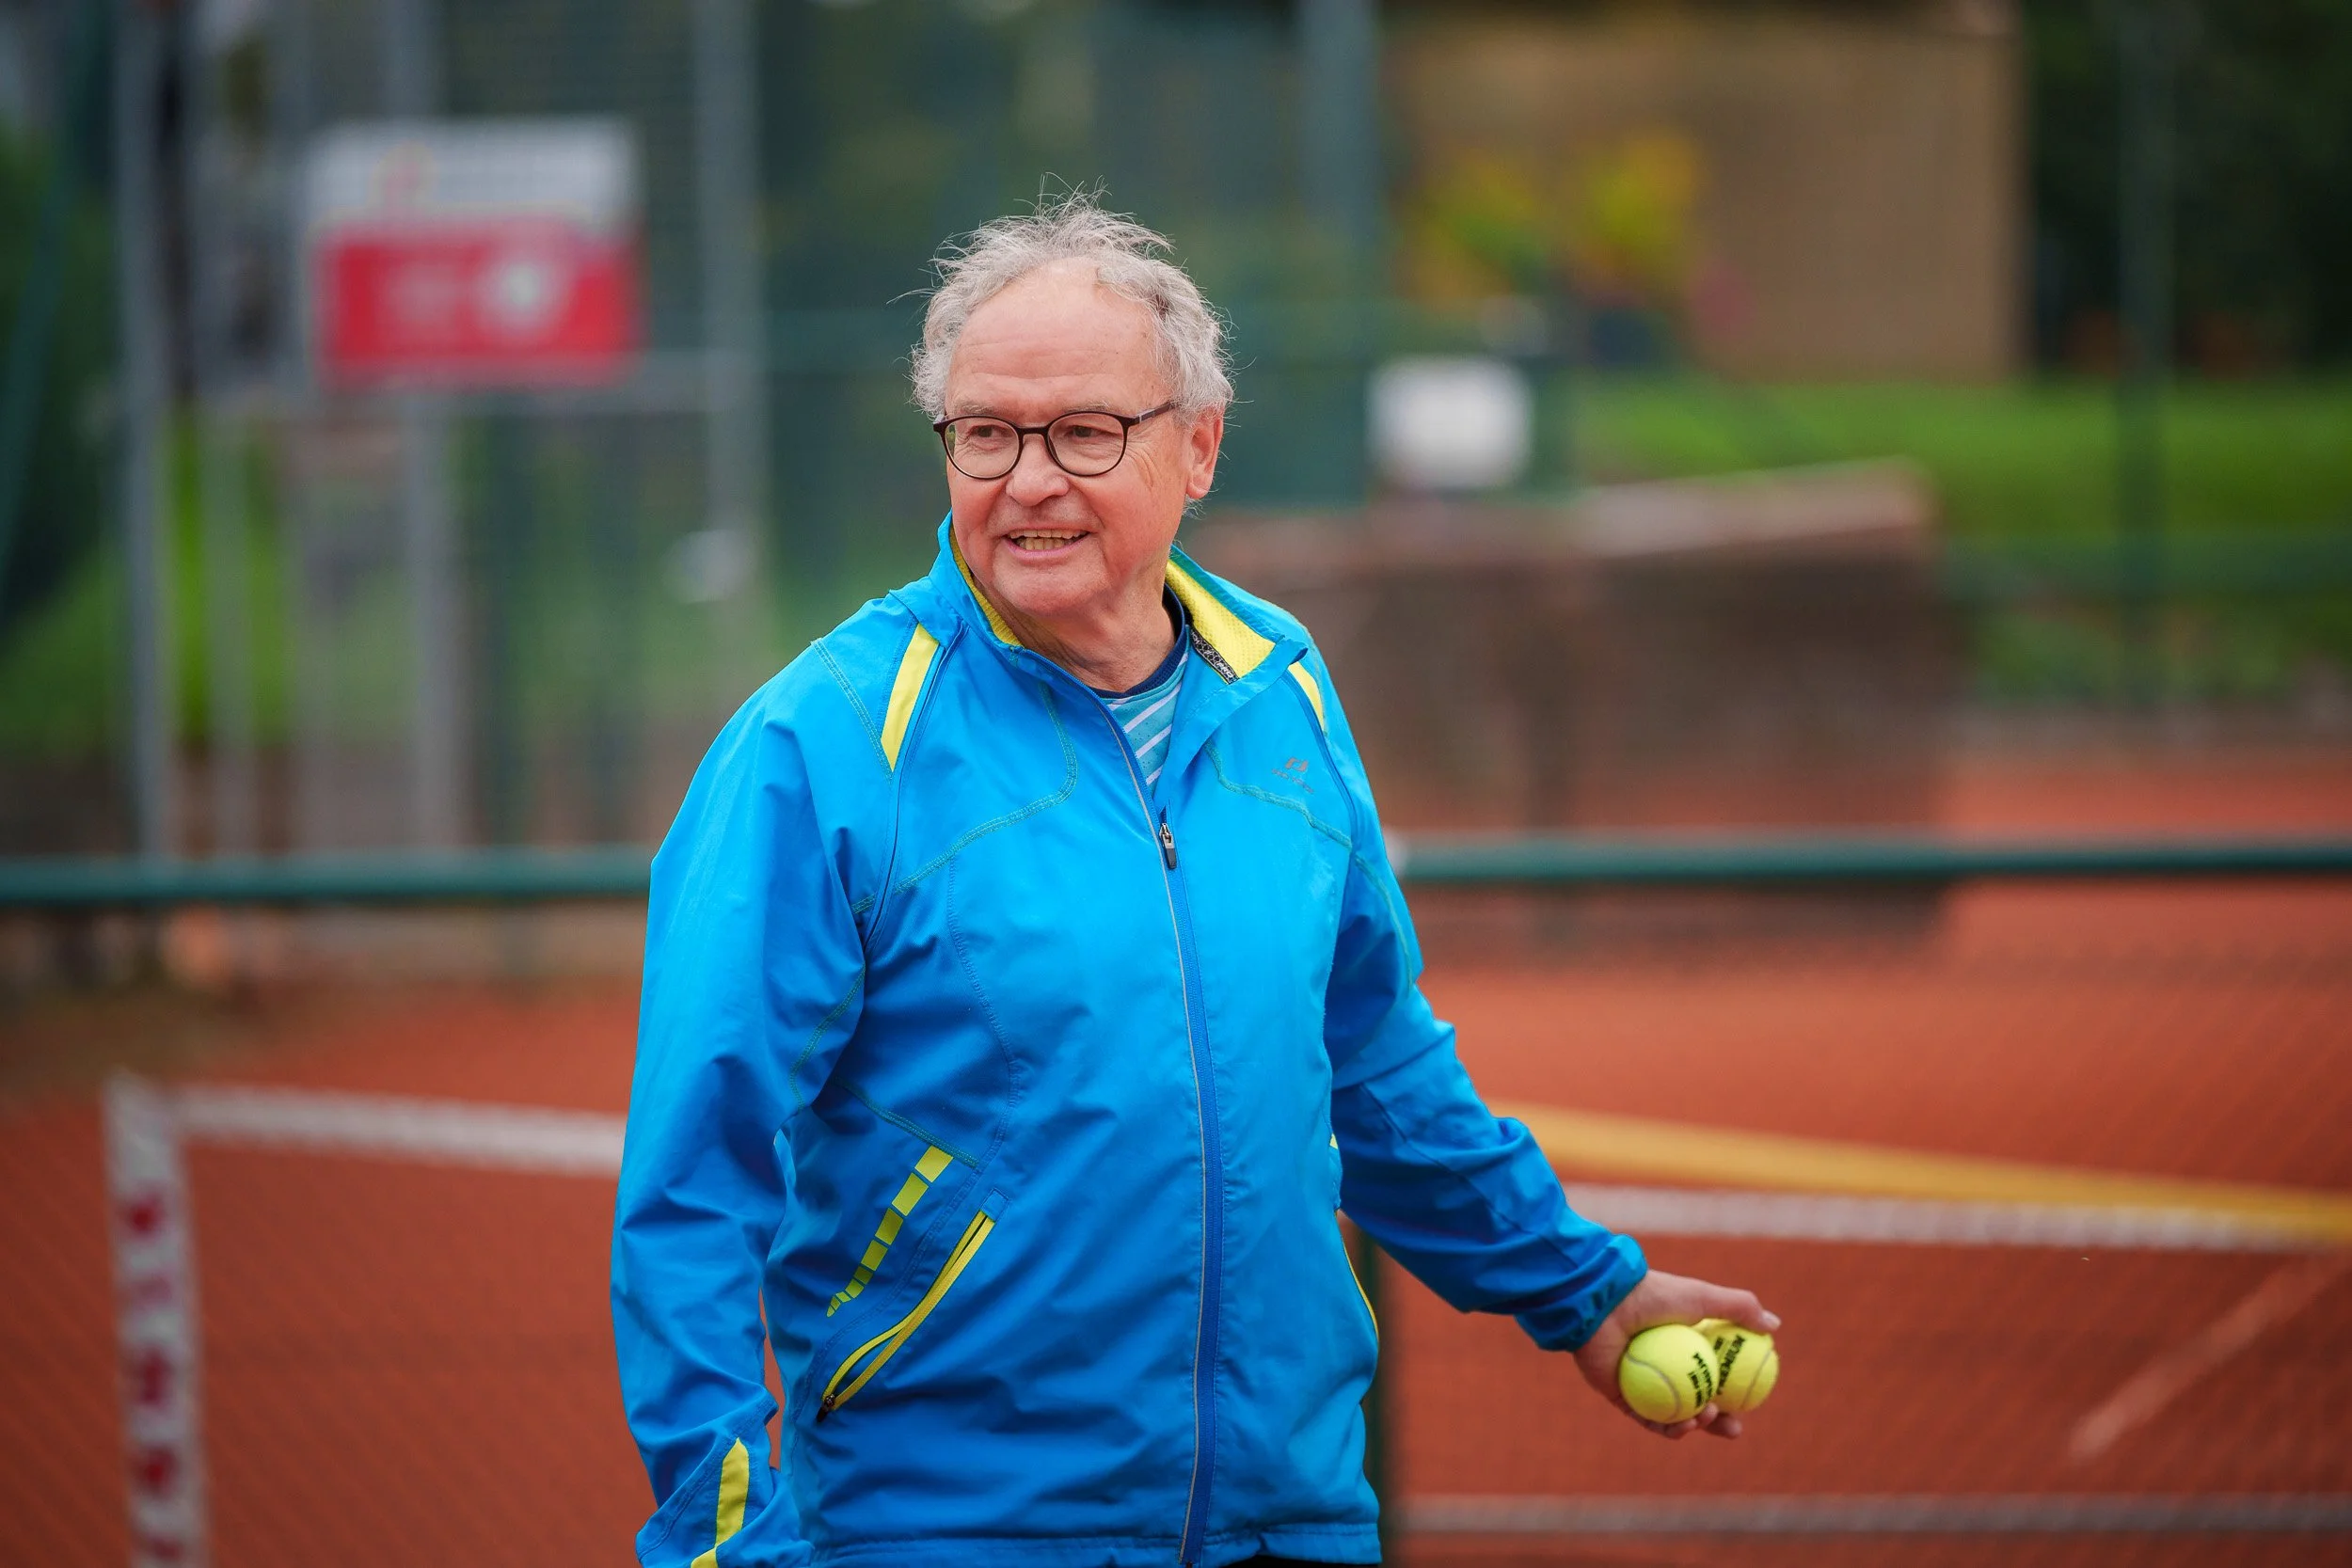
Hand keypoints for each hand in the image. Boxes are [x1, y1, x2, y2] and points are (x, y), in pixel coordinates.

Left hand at [1570, 1269, 1779, 1440]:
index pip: (1715, 1376)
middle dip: (1719, 1423)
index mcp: (1683, 1346)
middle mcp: (1664, 1366)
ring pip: (1674, 1415)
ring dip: (1695, 1425)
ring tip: (1706, 1417)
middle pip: (1697, 1402)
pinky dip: (1667, 1427)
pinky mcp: (1620, 1396)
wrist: (1604, 1302)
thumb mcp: (1702, 1296)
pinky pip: (1647, 1418)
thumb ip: (1740, 1308)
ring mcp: (1642, 1383)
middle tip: (1734, 1429)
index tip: (1754, 1404)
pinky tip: (1684, 1426)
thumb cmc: (1653, 1294)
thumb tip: (1775, 1325)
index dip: (1736, 1394)